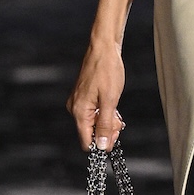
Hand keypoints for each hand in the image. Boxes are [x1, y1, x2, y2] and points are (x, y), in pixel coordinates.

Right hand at [66, 0, 132, 149]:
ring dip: (107, 120)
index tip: (115, 132)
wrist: (104, 48)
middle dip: (107, 130)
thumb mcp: (110, 100)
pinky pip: (93, 113)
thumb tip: (101, 147)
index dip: (102, 142)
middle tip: (119, 118)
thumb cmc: (107, 71)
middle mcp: (75, 108)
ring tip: (116, 108)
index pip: (87, 141)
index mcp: (79, 111)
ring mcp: (78, 102)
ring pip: (93, 123)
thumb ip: (105, 125)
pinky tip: (112, 103)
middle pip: (91, 133)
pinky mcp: (83, 97)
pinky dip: (104, 112)